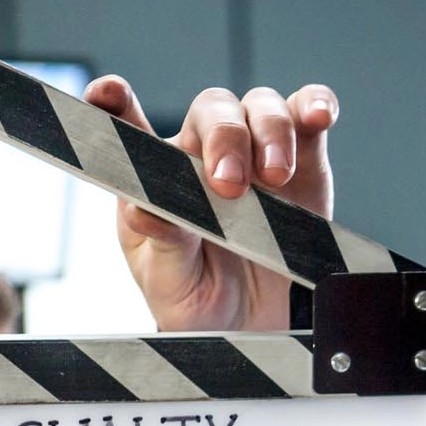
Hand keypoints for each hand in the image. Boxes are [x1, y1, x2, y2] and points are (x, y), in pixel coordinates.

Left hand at [84, 76, 338, 332]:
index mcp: (158, 179)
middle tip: (231, 185)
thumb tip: (144, 210)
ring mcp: (257, 154)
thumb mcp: (171, 281)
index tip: (107, 94)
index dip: (115, 104)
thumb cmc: (202, 301)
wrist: (259, 331)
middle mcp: (205, 155)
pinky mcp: (305, 163)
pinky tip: (319, 115)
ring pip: (261, 106)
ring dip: (270, 131)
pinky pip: (308, 116)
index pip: (129, 130)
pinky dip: (315, 105)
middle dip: (224, 137)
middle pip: (212, 110)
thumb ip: (163, 241)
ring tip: (277, 176)